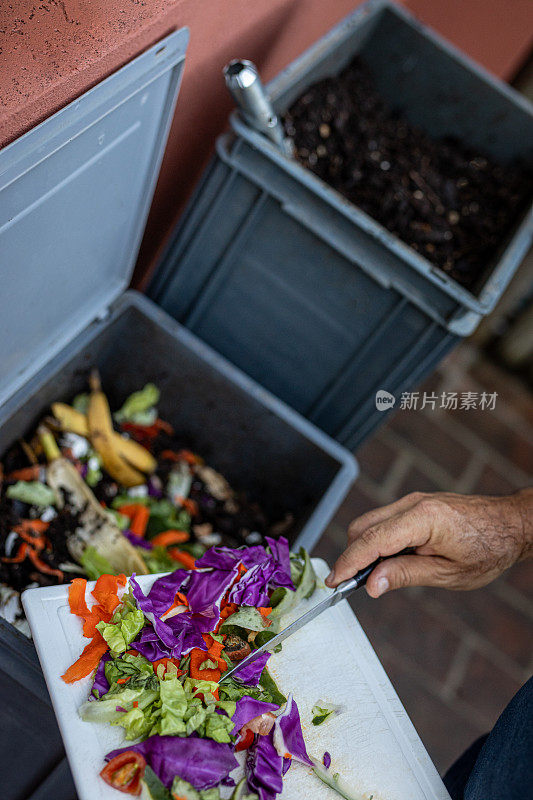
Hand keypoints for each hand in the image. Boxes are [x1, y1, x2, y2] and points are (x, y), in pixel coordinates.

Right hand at [325, 488, 531, 596]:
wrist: (512, 524)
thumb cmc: (489, 548)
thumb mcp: (448, 573)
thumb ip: (405, 575)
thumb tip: (371, 585)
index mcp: (422, 519)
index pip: (371, 541)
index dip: (348, 563)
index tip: (334, 583)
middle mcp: (413, 503)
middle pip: (362, 527)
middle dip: (352, 556)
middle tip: (353, 586)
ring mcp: (413, 501)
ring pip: (370, 522)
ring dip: (364, 549)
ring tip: (376, 577)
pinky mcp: (416, 504)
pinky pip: (385, 521)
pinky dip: (378, 541)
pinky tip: (390, 562)